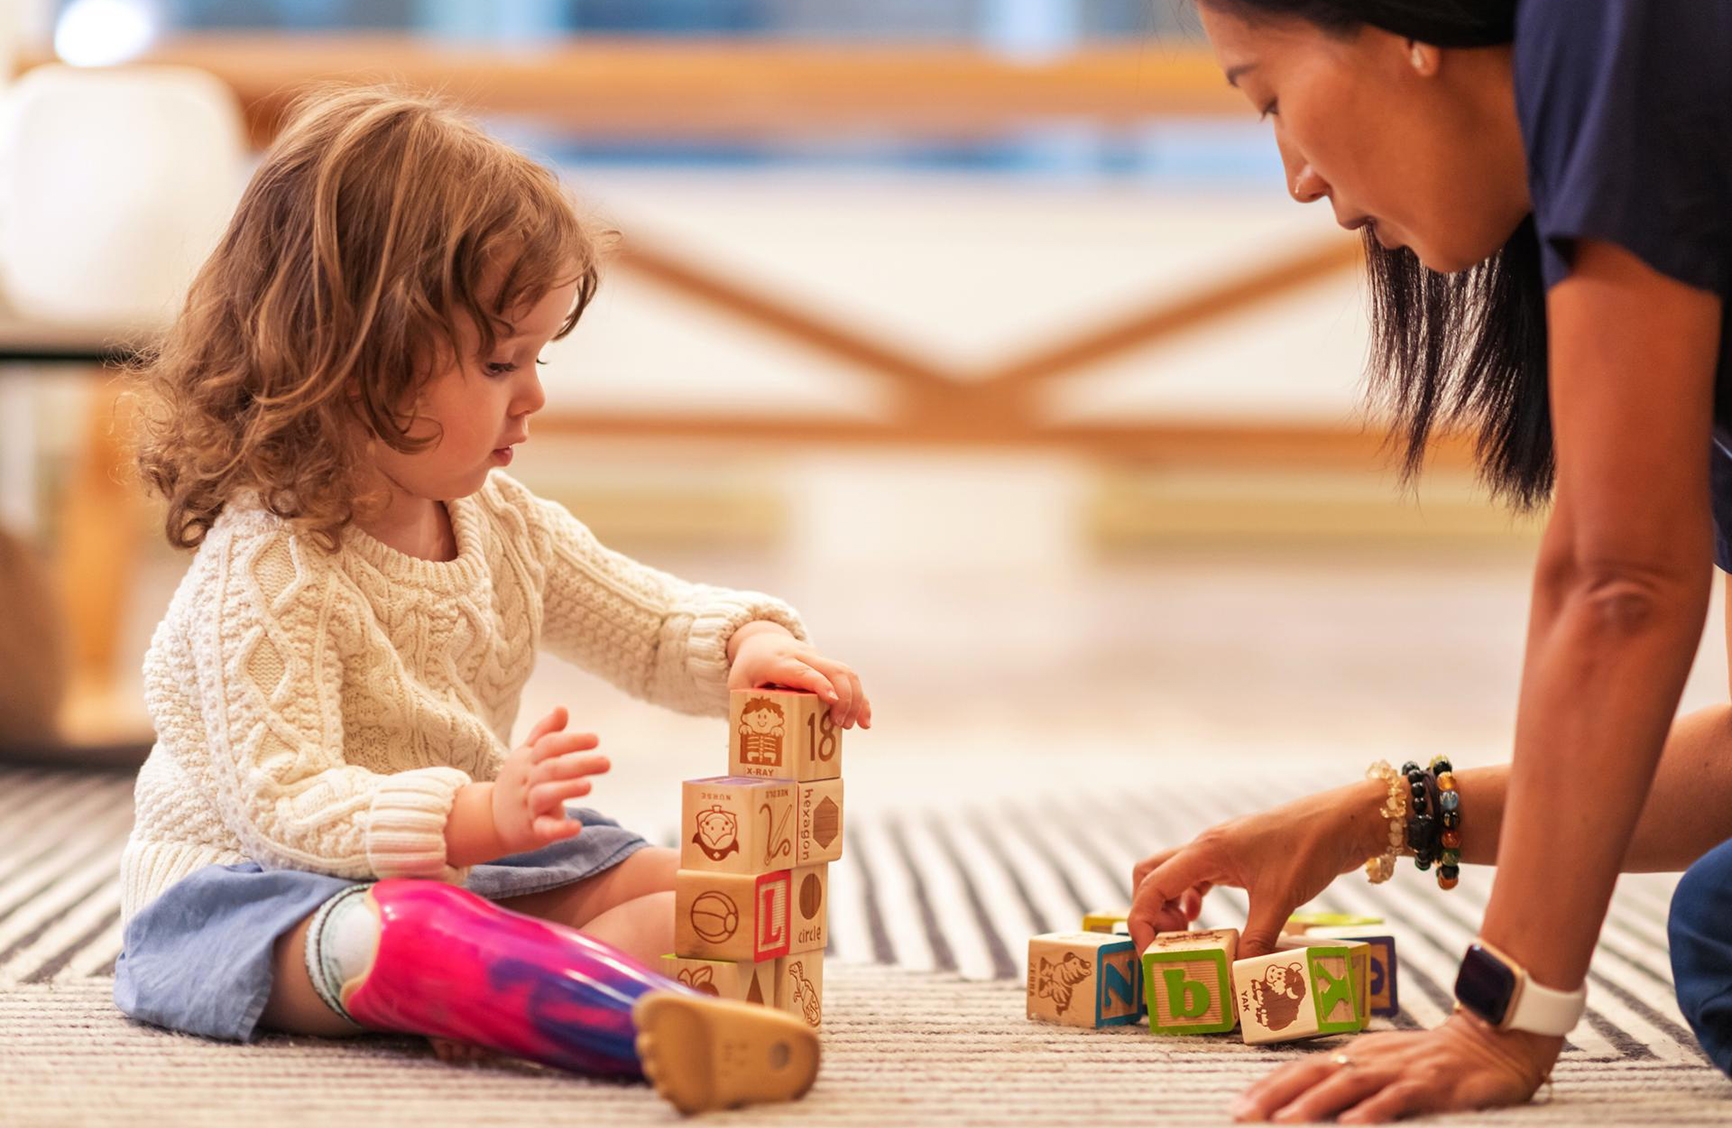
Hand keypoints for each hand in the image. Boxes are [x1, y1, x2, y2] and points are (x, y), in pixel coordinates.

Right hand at [490, 707, 609, 855]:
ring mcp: (528, 806)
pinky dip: (559, 829)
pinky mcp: (532, 830)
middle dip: (579, 764)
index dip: (570, 741)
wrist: (489, 820)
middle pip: (551, 769)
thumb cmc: (517, 782)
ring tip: (589, 785)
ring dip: (567, 789)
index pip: (548, 746)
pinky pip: (544, 829)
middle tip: (606, 763)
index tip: (595, 740)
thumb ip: (545, 733)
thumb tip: (562, 709)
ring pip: (544, 795)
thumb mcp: (525, 755)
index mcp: (528, 761)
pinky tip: (576, 827)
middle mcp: (527, 781)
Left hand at [728, 622, 871, 728]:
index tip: (831, 700)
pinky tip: (865, 720)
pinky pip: (849, 678)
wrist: (761, 641)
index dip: (818, 684)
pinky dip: (860, 699)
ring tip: (851, 726)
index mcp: (777, 661)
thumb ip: (744, 708)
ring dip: (855, 699)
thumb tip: (747, 742)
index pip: (802, 671)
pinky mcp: (827, 666)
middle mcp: (802, 656)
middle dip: (843, 698)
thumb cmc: (749, 668)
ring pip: (846, 672)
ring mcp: (818, 659)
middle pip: (833, 670)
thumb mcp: (738, 685)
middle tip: (839, 724)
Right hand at [1128, 778, 1387, 956]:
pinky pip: (1197, 877)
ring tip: (1186, 937)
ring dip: (1170, 906)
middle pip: (1152, 875)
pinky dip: (1190, 899)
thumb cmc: (1309, 848)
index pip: (1153, 884)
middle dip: (1150, 911)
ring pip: (1173, 876)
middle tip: (1170, 943)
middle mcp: (1206, 847)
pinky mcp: (1236, 857)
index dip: (1142, 920)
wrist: (1343, 821)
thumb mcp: (1282, 899)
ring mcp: (1220, 850)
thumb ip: (1257, 939)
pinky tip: (1203, 919)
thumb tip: (1237, 974)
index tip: (1150, 952)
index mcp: (1207, 851)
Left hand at [1232, 1012, 1557, 1121]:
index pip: (1301, 1069)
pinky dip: (1372, 1112)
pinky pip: (1396, 1099)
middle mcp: (1369, 1058)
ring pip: (1346, 1085)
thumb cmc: (1432, 1061)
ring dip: (1312, 1105)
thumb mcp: (1386, 1067)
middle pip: (1312, 1073)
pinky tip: (1352, 1126)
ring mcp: (1398, 1070)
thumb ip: (1351, 1081)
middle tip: (1242, 1117)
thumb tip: (1307, 1103)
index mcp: (1355, 1054)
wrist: (1493, 1041)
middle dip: (1274, 1096)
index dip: (1268, 1088)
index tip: (1238, 1108)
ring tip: (1283, 1124)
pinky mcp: (1430, 1084)